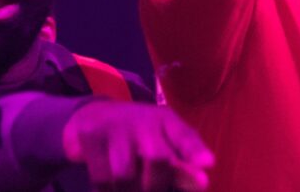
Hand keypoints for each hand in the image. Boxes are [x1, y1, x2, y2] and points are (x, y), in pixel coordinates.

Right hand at [62, 101, 214, 191]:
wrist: (94, 116)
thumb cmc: (139, 135)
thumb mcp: (163, 140)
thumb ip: (182, 162)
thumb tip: (202, 184)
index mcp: (167, 120)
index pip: (185, 135)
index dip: (196, 151)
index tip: (208, 165)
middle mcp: (144, 120)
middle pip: (157, 159)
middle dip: (157, 184)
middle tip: (154, 188)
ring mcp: (116, 128)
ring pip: (126, 175)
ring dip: (130, 191)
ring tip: (132, 187)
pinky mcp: (90, 138)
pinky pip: (102, 179)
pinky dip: (108, 191)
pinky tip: (112, 187)